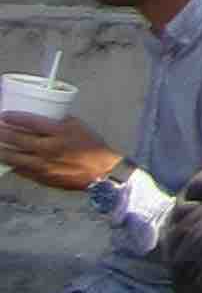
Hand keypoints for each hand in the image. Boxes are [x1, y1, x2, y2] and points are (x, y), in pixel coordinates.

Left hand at [1, 121, 124, 196]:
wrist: (100, 172)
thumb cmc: (92, 146)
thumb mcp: (78, 126)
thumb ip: (59, 121)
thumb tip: (43, 116)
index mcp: (59, 133)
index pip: (31, 122)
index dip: (14, 118)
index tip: (4, 115)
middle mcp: (48, 149)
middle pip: (18, 140)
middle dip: (2, 133)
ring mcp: (43, 165)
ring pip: (15, 158)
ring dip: (2, 151)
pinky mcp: (42, 178)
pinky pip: (21, 171)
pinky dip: (12, 164)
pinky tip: (6, 160)